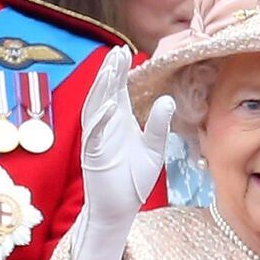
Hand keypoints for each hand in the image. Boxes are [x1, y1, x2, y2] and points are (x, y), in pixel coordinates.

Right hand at [78, 46, 173, 235]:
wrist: (119, 208)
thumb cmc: (133, 180)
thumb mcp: (154, 149)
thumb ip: (158, 125)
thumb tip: (167, 99)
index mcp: (118, 122)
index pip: (117, 90)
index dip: (119, 71)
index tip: (125, 51)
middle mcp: (105, 127)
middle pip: (104, 94)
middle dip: (110, 73)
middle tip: (117, 52)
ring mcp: (96, 140)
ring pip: (95, 108)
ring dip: (101, 90)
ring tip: (110, 71)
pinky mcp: (92, 156)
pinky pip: (94, 134)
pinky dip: (100, 119)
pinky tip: (110, 105)